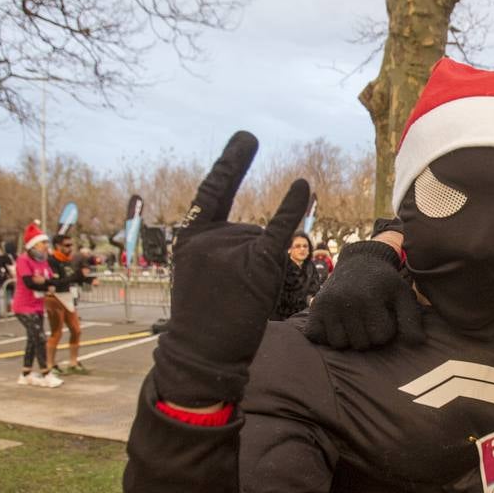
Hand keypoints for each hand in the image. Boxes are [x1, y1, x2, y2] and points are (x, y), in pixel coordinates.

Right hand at [152, 131, 308, 405]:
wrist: (203, 353)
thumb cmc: (205, 320)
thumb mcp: (200, 276)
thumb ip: (220, 247)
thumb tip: (264, 230)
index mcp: (190, 238)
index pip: (213, 193)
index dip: (231, 165)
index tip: (247, 139)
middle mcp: (210, 237)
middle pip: (250, 231)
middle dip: (250, 260)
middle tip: (232, 297)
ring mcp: (232, 249)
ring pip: (266, 243)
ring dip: (262, 270)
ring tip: (240, 300)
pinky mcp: (257, 264)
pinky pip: (280, 231)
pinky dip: (292, 208)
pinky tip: (303, 185)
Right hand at [303, 240, 423, 349]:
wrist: (359, 262)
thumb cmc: (384, 283)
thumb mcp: (403, 295)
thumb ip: (411, 319)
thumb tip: (418, 344)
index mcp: (369, 298)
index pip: (380, 337)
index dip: (386, 329)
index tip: (384, 313)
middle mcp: (345, 301)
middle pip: (360, 343)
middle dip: (368, 335)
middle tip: (368, 316)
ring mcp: (326, 305)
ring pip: (339, 344)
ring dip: (349, 337)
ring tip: (354, 320)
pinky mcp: (314, 308)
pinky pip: (318, 337)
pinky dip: (326, 335)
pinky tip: (337, 323)